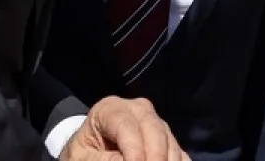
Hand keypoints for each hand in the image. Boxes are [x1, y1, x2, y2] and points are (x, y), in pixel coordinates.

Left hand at [59, 96, 185, 160]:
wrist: (91, 155)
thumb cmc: (84, 155)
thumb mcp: (84, 158)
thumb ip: (106, 160)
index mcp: (110, 109)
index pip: (125, 125)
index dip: (133, 149)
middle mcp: (137, 110)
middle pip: (154, 128)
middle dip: (156, 157)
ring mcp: (156, 123)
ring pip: (170, 141)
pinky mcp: (168, 140)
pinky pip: (180, 153)